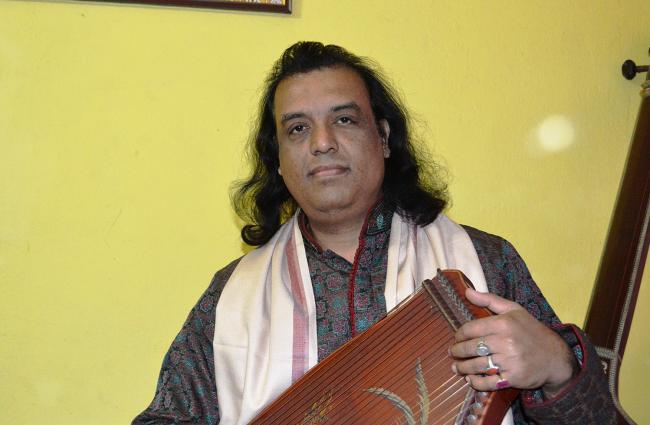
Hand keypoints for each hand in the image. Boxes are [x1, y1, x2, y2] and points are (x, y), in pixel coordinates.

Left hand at [449, 288, 576, 396]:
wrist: (555, 357)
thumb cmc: (532, 331)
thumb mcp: (514, 310)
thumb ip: (490, 300)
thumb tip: (467, 291)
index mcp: (503, 323)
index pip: (471, 329)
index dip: (459, 335)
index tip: (456, 338)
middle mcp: (505, 342)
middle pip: (471, 348)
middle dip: (457, 352)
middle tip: (452, 353)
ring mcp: (509, 361)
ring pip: (476, 366)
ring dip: (462, 368)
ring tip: (456, 368)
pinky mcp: (513, 378)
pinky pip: (488, 382)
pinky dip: (476, 383)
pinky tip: (470, 380)